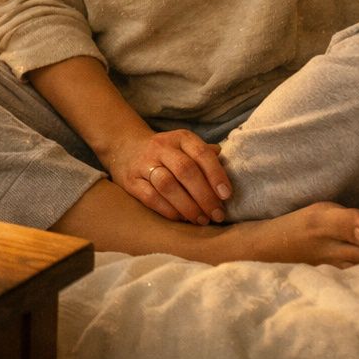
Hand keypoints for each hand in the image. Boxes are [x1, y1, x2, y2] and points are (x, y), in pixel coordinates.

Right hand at [108, 129, 231, 225]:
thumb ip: (207, 157)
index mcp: (180, 138)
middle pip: (185, 170)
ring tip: (201, 220)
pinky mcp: (131, 181)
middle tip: (217, 214)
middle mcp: (161, 147)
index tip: (227, 195)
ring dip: (188, 206)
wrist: (126, 148)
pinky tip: (181, 219)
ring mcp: (144, 163)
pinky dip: (169, 211)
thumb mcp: (186, 147)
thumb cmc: (167, 153)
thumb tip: (232, 168)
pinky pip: (150, 198)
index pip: (201, 153)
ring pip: (167, 185)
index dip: (216, 175)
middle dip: (204, 196)